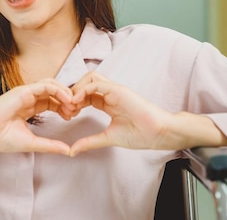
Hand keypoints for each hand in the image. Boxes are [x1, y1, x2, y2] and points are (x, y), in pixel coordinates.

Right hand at [0, 79, 75, 155]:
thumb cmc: (0, 139)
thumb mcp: (31, 142)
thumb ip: (49, 145)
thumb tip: (67, 151)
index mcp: (27, 108)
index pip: (50, 102)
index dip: (63, 107)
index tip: (71, 117)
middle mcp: (27, 98)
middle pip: (53, 92)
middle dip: (66, 99)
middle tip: (75, 110)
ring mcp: (25, 93)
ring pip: (50, 84)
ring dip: (64, 92)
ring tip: (73, 104)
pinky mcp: (23, 91)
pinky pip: (45, 85)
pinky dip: (58, 90)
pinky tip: (66, 99)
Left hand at [68, 72, 184, 155]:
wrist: (159, 133)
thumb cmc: (141, 135)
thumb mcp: (108, 138)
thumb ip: (90, 141)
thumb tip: (73, 150)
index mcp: (108, 103)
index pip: (85, 95)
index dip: (74, 102)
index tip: (68, 115)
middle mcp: (110, 94)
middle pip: (85, 83)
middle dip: (72, 93)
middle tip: (67, 109)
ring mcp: (115, 90)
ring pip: (90, 77)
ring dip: (77, 88)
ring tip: (72, 105)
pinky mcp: (119, 90)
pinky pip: (96, 83)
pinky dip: (83, 89)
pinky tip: (77, 102)